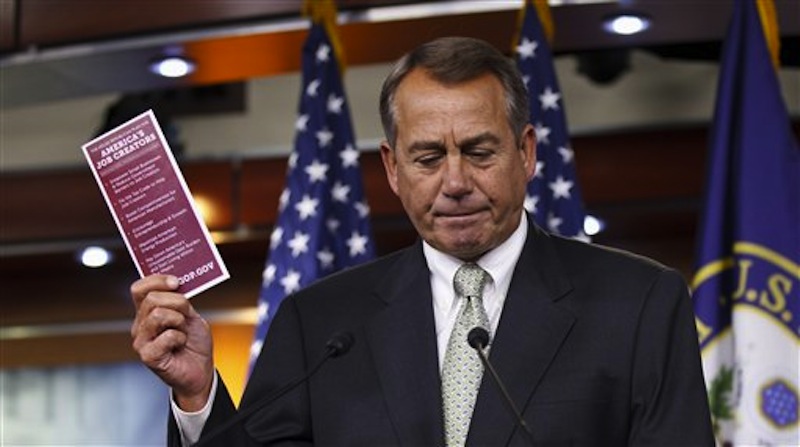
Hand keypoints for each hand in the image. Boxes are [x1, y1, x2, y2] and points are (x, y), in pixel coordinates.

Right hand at [131, 274, 213, 410]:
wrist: (201, 370)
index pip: (140, 289)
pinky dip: (180, 338)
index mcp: (147, 312)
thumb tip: (176, 283)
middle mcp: (140, 325)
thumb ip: (180, 300)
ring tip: (182, 332)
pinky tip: (180, 345)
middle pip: (152, 299)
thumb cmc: (194, 342)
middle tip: (186, 316)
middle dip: (177, 302)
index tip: (176, 282)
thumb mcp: (190, 315)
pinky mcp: (148, 356)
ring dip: (179, 321)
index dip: (156, 280)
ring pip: (158, 315)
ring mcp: (141, 341)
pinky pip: (167, 336)